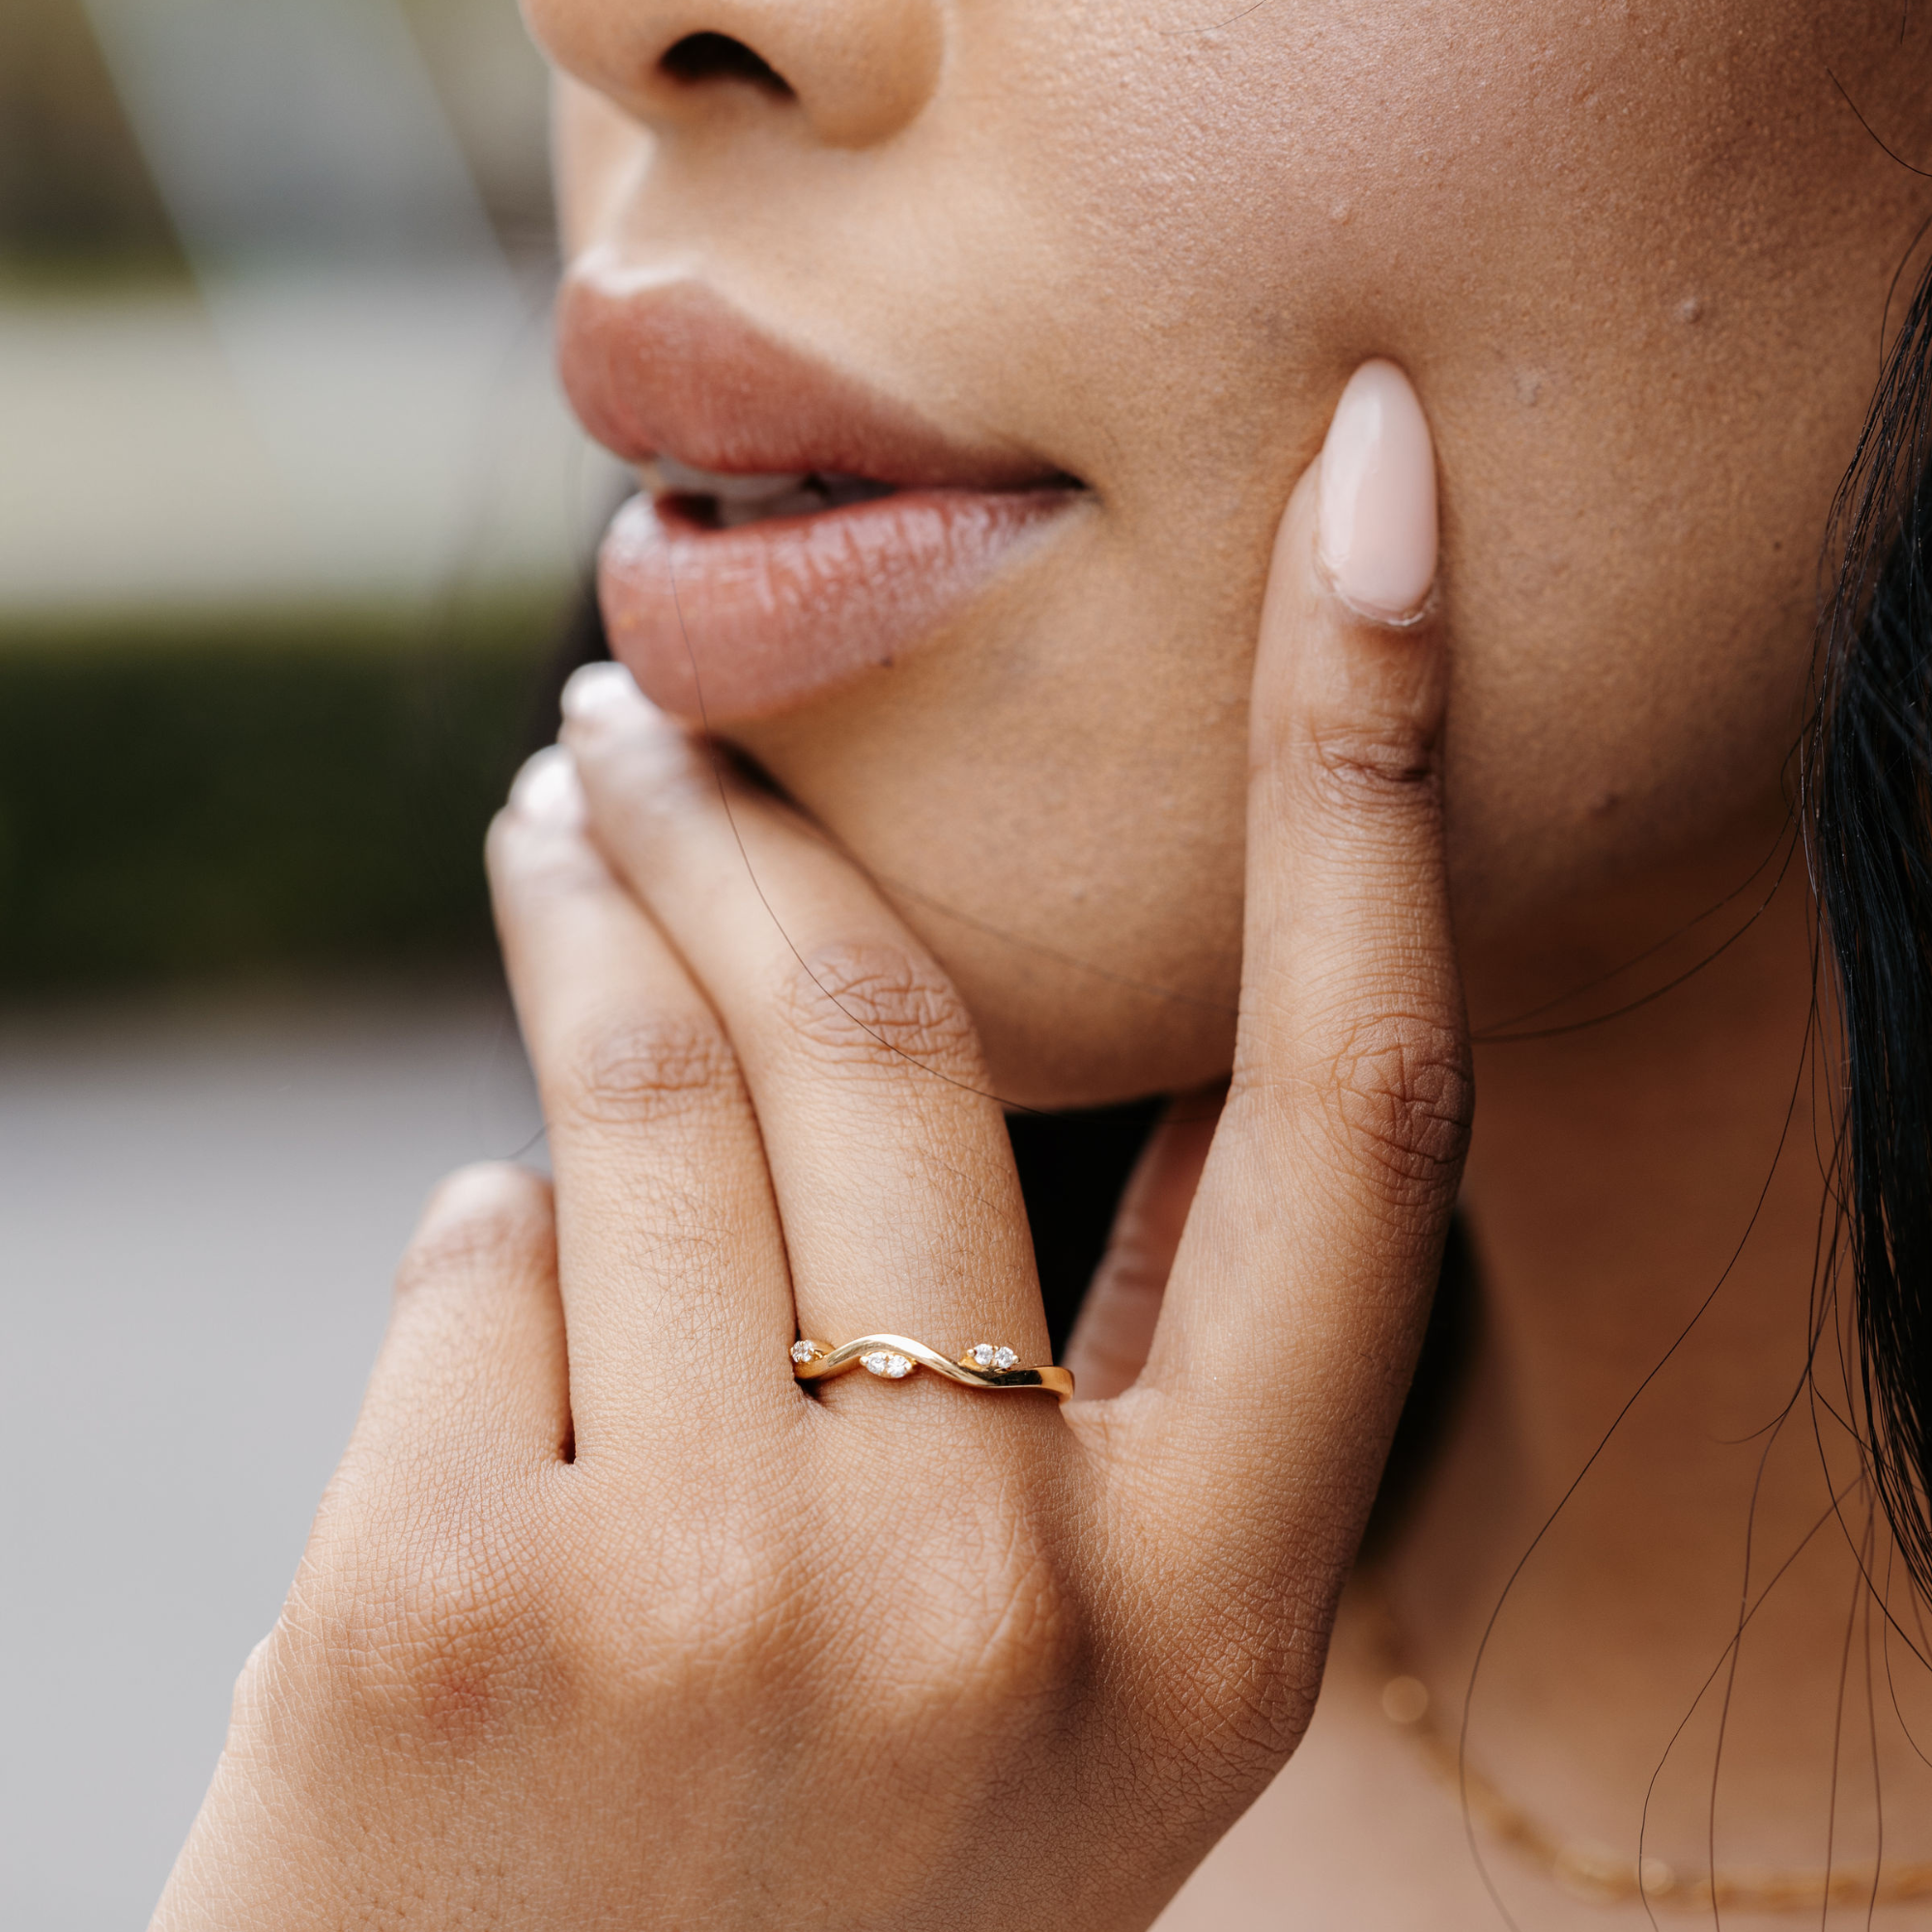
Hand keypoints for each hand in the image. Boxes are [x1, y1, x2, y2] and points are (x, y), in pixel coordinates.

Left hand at [155, 362, 1466, 1929]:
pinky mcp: (450, 1611)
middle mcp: (1007, 1608)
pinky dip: (481, 1242)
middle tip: (648, 710)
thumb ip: (1106, 1383)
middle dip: (757, 810)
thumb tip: (1053, 1037)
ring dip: (589, 908)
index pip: (1358, 1098)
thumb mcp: (1054, 1679)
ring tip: (551, 828)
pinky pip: (475, 1254)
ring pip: (650, 1089)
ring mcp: (727, 1610)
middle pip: (904, 1025)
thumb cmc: (802, 1880)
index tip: (1375, 493)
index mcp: (1217, 1617)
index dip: (1378, 764)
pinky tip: (489, 1334)